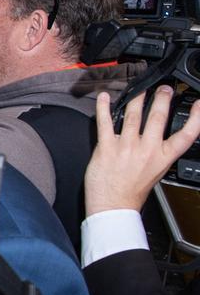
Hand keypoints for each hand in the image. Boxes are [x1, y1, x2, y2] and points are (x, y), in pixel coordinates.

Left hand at [85, 86, 199, 214]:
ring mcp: (126, 147)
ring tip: (139, 89)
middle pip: (158, 117)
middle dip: (162, 98)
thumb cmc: (132, 190)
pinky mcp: (107, 147)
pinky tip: (105, 97)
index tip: (198, 103)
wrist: (113, 205)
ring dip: (136, 98)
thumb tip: (160, 135)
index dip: (196, 117)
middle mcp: (147, 150)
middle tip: (164, 89)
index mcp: (163, 157)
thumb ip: (159, 152)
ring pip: (133, 115)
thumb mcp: (156, 171)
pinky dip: (104, 107)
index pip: (186, 135)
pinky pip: (105, 122)